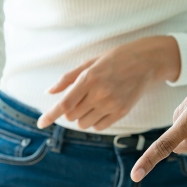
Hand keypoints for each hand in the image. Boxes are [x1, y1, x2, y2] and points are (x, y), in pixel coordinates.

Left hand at [37, 36, 180, 130]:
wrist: (146, 61)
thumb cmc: (115, 59)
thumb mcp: (90, 62)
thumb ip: (68, 78)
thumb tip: (49, 92)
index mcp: (89, 79)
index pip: (65, 104)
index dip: (50, 115)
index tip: (40, 124)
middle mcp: (99, 94)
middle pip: (72, 116)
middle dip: (70, 110)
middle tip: (80, 98)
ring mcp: (111, 105)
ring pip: (83, 124)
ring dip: (81, 116)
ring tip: (92, 101)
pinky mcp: (121, 112)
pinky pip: (99, 127)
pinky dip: (94, 121)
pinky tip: (100, 109)